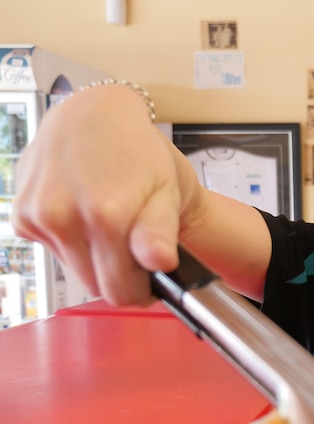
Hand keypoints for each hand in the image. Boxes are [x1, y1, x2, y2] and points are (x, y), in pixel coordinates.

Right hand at [12, 84, 197, 306]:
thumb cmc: (138, 152)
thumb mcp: (166, 191)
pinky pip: (54, 250)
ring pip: (74, 270)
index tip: (150, 275)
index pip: (120, 292)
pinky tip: (83, 211)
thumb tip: (159, 263)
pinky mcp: (22, 216)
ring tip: (111, 220)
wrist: (97, 115)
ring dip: (95, 256)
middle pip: (94, 285)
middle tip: (135, 245)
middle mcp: (63, 215)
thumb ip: (161, 233)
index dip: (141, 289)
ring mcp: (37, 216)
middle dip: (119, 273)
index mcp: (104, 214)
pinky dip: (72, 240)